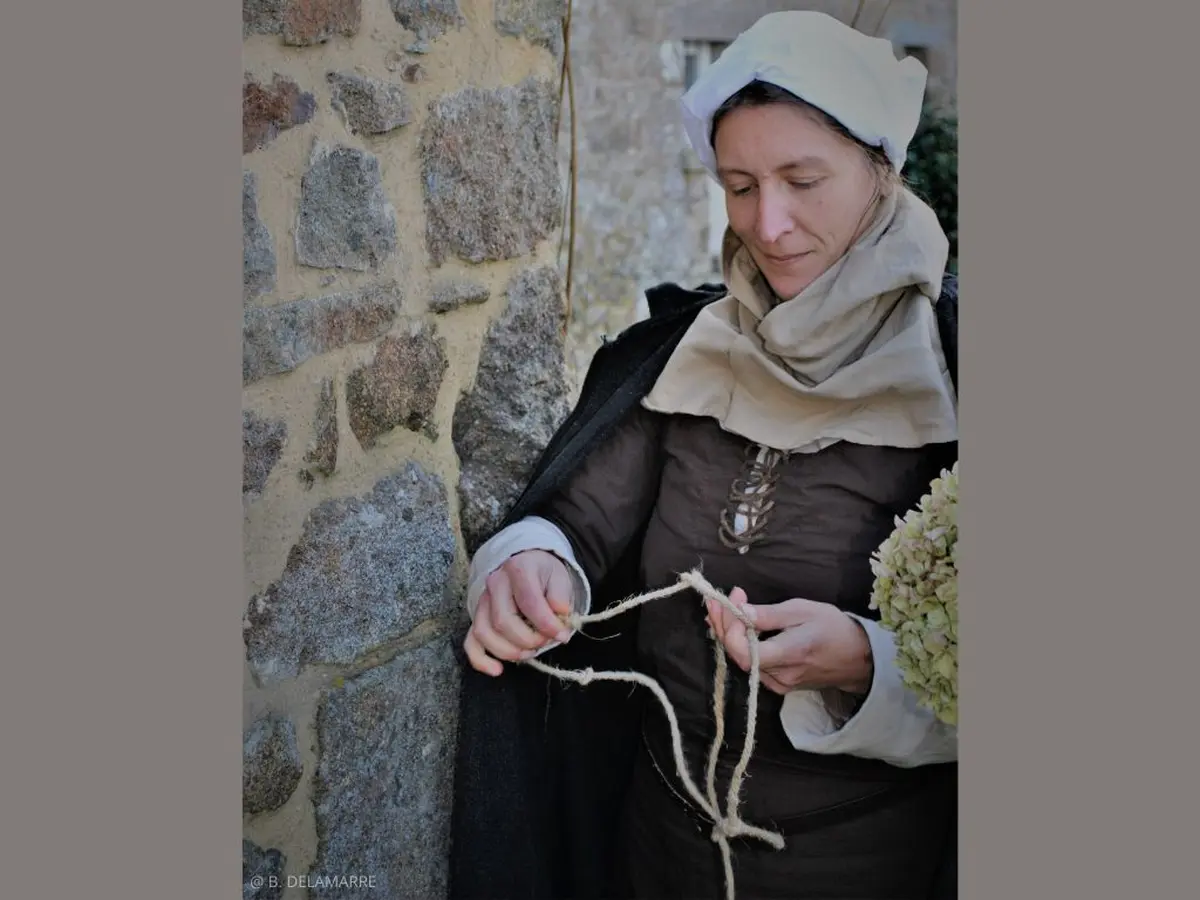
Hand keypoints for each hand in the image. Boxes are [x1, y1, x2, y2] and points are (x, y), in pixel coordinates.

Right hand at [464, 550, 575, 676]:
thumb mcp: (560, 577)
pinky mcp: (478, 617)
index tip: (562, 635)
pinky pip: (471, 642)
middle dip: (528, 640)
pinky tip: (497, 670)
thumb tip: (561, 612)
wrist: (527, 564)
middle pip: (503, 621)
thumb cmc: (544, 575)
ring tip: (530, 652)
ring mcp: (483, 601)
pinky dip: (480, 660)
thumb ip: (561, 595)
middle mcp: (495, 583)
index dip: (546, 624)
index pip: (529, 602)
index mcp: (518, 569)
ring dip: (509, 651)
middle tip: (546, 642)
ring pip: (485, 633)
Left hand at [704, 589, 873, 695]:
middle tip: (719, 599)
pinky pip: (752, 664)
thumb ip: (769, 615)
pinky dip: (741, 644)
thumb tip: (739, 611)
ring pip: (742, 660)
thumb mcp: (803, 611)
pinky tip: (735, 627)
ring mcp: (779, 684)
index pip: (743, 650)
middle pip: (738, 654)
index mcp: (788, 655)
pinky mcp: (779, 684)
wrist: (858, 658)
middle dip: (723, 625)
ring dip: (728, 634)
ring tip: (722, 608)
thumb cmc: (833, 628)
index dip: (729, 624)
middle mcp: (780, 675)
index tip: (734, 597)